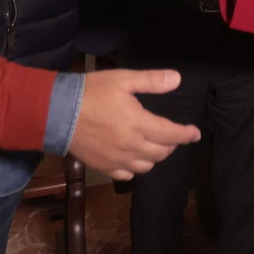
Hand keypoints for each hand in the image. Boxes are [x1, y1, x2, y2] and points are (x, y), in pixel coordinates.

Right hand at [68, 69, 201, 180]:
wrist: (57, 113)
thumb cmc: (91, 92)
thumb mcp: (123, 79)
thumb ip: (151, 81)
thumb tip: (178, 79)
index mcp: (139, 123)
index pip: (171, 134)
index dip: (186, 135)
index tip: (195, 134)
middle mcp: (131, 146)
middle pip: (161, 152)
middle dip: (172, 144)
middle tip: (173, 136)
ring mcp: (117, 159)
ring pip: (146, 166)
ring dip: (155, 156)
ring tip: (155, 146)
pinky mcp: (103, 167)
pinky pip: (127, 175)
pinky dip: (135, 168)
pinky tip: (133, 159)